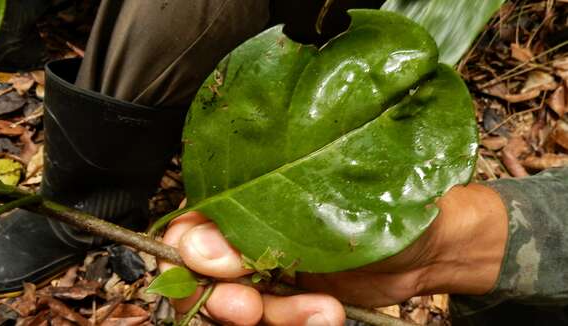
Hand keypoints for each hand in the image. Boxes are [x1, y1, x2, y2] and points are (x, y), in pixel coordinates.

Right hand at [159, 184, 507, 325]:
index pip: (189, 223)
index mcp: (247, 190)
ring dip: (270, 316)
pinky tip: (326, 313)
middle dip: (221, 297)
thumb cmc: (385, 201)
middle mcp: (249, 229)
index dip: (188, 253)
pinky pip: (271, 322)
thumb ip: (256, 224)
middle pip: (201, 274)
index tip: (217, 268)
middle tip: (248, 308)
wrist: (430, 245)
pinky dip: (292, 323)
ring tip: (318, 310)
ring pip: (236, 305)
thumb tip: (197, 245)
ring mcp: (268, 266)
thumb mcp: (321, 208)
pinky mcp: (289, 298)